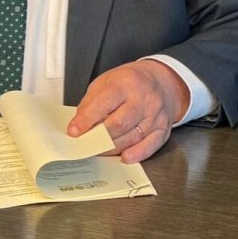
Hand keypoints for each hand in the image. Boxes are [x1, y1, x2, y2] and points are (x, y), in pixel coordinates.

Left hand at [68, 59, 188, 163]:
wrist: (162, 82)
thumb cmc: (131, 82)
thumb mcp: (107, 81)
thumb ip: (91, 102)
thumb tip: (79, 125)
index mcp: (126, 82)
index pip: (103, 103)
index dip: (86, 120)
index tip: (74, 131)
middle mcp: (143, 98)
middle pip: (118, 124)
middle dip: (98, 136)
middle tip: (85, 143)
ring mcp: (155, 115)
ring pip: (131, 138)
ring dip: (111, 147)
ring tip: (98, 149)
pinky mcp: (163, 129)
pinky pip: (150, 145)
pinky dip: (136, 154)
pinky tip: (125, 157)